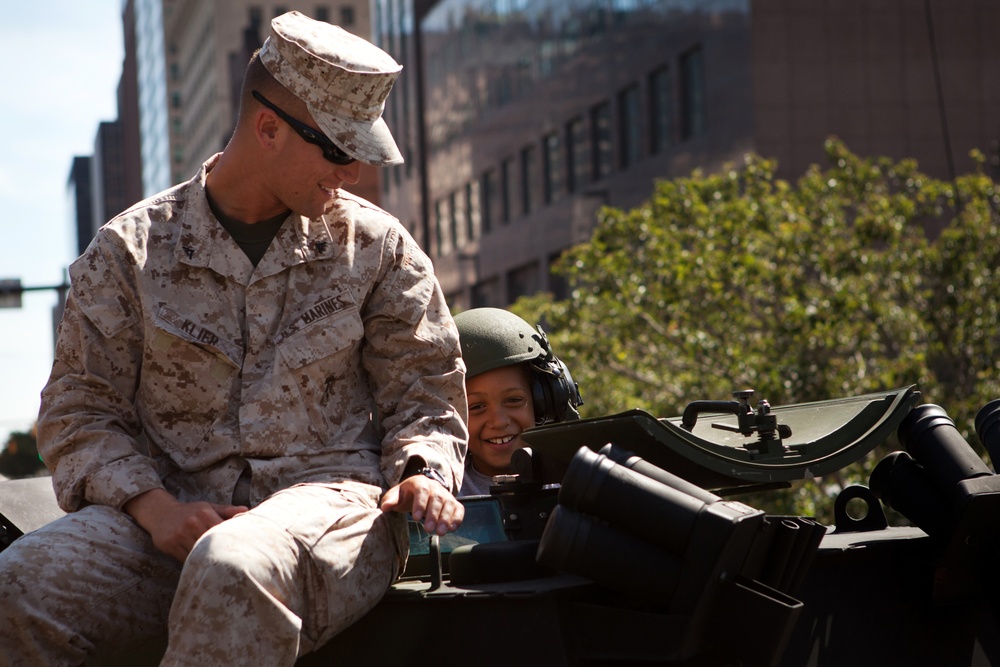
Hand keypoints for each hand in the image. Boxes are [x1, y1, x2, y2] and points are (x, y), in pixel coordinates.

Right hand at [124, 488, 247, 561]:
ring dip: (206, 560)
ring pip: (198, 552)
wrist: (160, 513)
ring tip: (218, 567)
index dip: (230, 540)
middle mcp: (192, 523)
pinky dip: (193, 563)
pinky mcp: (170, 544)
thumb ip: (227, 511)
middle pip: (211, 543)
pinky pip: (185, 559)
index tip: (239, 548)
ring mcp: (180, 534)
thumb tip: (246, 510)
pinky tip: (200, 565)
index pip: (222, 529)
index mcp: (205, 513)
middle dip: (220, 552)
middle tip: (232, 563)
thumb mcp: (208, 507)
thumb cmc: (190, 511)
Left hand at [380, 474, 463, 535]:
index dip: (420, 503)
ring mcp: (446, 494)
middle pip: (437, 498)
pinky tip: (452, 528)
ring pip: (449, 504)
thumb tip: (385, 507)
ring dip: (446, 518)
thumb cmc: (406, 495)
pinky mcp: (453, 502)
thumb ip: (390, 500)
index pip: (422, 491)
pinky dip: (457, 518)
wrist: (419, 490)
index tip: (416, 517)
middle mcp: (435, 487)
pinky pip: (458, 509)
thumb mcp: (396, 495)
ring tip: (440, 532)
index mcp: (420, 482)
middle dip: (433, 514)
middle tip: (428, 529)